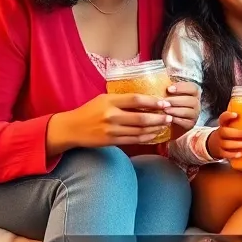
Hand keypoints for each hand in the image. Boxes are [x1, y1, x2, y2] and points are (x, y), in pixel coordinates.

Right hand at [47, 93, 171, 150]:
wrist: (72, 128)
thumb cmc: (89, 111)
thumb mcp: (103, 99)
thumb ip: (122, 99)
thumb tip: (145, 100)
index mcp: (110, 101)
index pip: (136, 100)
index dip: (153, 102)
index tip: (165, 103)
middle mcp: (111, 115)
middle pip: (141, 118)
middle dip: (159, 118)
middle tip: (170, 116)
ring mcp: (111, 130)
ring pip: (139, 131)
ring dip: (155, 128)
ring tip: (165, 125)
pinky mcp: (111, 141)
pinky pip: (133, 140)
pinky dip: (146, 138)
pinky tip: (154, 135)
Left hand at [165, 80, 200, 133]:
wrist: (170, 121)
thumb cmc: (169, 104)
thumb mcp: (169, 94)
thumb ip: (168, 88)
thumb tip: (157, 79)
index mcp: (193, 93)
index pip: (192, 88)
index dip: (181, 87)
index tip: (169, 89)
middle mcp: (196, 103)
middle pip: (191, 100)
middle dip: (176, 100)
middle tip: (164, 101)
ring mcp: (194, 114)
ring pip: (188, 111)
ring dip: (175, 110)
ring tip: (164, 110)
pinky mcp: (190, 124)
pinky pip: (185, 122)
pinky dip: (176, 120)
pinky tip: (168, 118)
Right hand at [209, 110, 241, 160]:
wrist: (213, 144)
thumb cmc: (227, 133)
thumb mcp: (229, 125)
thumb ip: (240, 121)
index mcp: (223, 125)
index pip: (223, 118)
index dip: (228, 116)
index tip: (236, 114)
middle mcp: (220, 133)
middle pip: (224, 132)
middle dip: (237, 133)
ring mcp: (219, 143)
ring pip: (226, 144)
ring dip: (237, 144)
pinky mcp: (220, 152)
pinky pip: (225, 154)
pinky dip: (233, 154)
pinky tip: (240, 154)